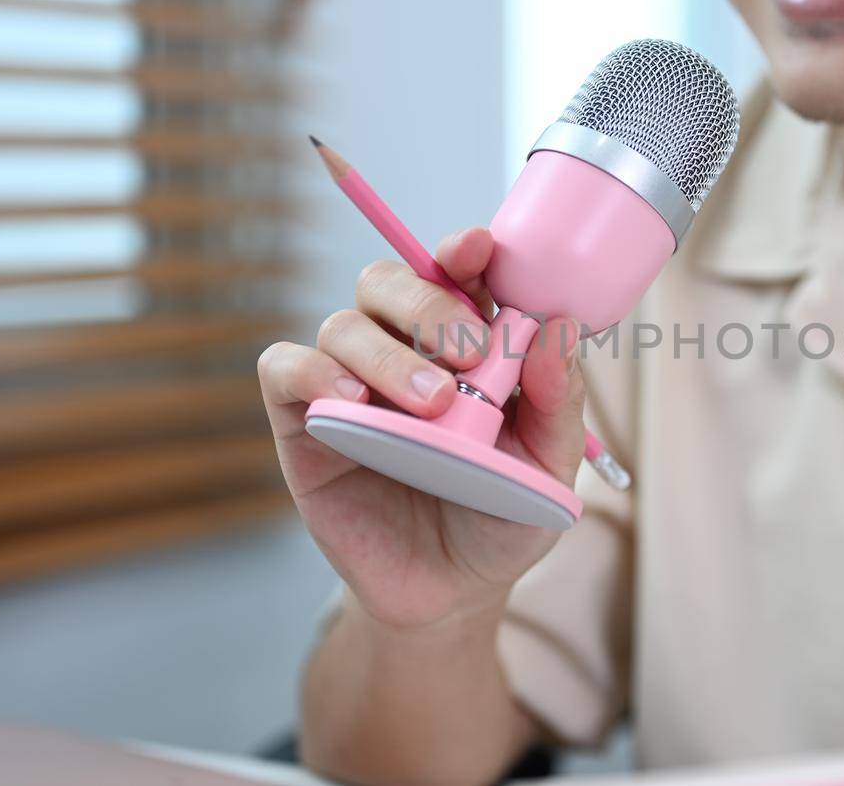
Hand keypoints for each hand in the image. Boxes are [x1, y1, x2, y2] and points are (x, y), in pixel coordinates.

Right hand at [257, 227, 585, 630]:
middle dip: (430, 303)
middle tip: (471, 352)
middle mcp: (401, 349)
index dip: (462, 251)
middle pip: (390, 281)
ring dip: (388, 353)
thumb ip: (558, 401)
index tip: (477, 249)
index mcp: (464, 344)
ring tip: (433, 405)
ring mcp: (348, 383)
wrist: (450, 595)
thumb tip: (558, 328)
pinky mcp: (303, 424)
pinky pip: (285, 368)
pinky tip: (352, 405)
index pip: (454, 272)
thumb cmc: (501, 518)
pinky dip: (314, 372)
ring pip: (344, 323)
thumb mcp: (549, 468)